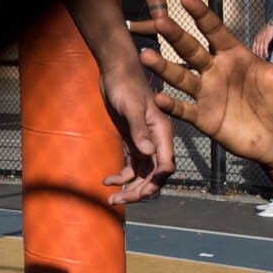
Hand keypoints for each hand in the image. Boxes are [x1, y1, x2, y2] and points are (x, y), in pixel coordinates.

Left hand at [100, 63, 172, 204]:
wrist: (116, 71)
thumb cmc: (125, 85)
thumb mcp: (130, 107)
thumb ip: (139, 129)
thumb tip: (147, 152)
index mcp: (163, 133)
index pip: (165, 166)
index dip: (155, 182)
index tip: (139, 193)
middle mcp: (157, 141)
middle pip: (154, 175)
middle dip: (139, 191)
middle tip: (118, 201)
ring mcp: (145, 142)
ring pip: (143, 174)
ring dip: (130, 188)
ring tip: (111, 199)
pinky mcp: (133, 141)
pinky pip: (132, 166)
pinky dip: (122, 176)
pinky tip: (106, 181)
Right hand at [143, 0, 272, 174]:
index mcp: (236, 57)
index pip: (215, 31)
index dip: (202, 15)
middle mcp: (217, 72)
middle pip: (191, 50)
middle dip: (175, 36)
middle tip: (160, 21)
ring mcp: (208, 95)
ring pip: (181, 77)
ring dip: (163, 67)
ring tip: (146, 56)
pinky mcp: (205, 118)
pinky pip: (184, 109)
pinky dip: (171, 105)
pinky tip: (158, 98)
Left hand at [249, 23, 272, 58]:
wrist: (271, 25)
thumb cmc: (267, 29)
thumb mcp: (260, 34)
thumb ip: (259, 39)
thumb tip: (259, 43)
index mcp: (256, 38)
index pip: (253, 47)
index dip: (254, 52)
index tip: (255, 56)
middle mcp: (258, 39)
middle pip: (256, 49)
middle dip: (258, 54)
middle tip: (259, 59)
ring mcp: (262, 40)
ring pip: (260, 49)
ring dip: (262, 55)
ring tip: (263, 58)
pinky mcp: (266, 40)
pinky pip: (265, 48)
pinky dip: (266, 52)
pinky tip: (267, 55)